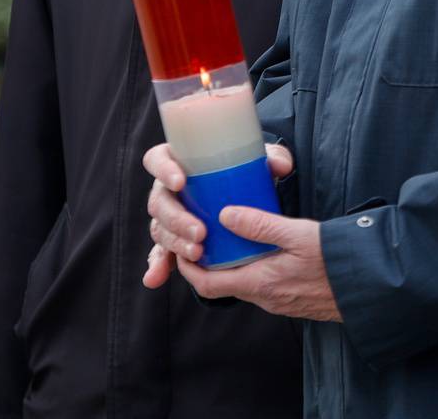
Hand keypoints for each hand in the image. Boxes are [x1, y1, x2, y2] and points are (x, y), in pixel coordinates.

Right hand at [144, 141, 293, 288]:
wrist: (244, 195)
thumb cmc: (244, 171)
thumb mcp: (259, 161)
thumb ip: (273, 158)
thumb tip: (281, 166)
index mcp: (177, 161)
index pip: (157, 159)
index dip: (163, 169)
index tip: (181, 181)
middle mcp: (167, 189)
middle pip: (159, 202)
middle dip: (176, 218)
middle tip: (200, 231)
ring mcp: (168, 216)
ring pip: (160, 229)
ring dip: (174, 243)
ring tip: (197, 252)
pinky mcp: (174, 239)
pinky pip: (160, 254)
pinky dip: (157, 266)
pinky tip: (157, 278)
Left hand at [177, 208, 341, 321]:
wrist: (369, 286)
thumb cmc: (336, 260)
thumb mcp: (298, 234)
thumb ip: (261, 225)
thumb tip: (225, 214)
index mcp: (260, 283)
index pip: (208, 285)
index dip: (189, 268)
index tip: (182, 248)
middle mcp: (265, 298)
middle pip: (223, 284)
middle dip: (209, 262)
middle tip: (204, 235)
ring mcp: (279, 302)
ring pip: (243, 283)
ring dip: (232, 265)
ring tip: (230, 237)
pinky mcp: (292, 299)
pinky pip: (262, 285)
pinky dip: (252, 268)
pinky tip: (261, 248)